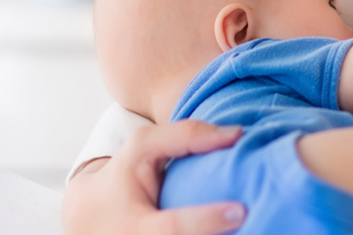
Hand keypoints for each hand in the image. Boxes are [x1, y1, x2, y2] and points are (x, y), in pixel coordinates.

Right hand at [62, 120, 245, 234]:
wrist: (86, 218)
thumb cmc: (121, 177)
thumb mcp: (140, 149)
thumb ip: (186, 136)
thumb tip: (237, 134)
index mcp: (133, 228)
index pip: (172, 229)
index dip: (206, 222)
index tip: (240, 211)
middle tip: (257, 221)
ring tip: (258, 225)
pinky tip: (246, 229)